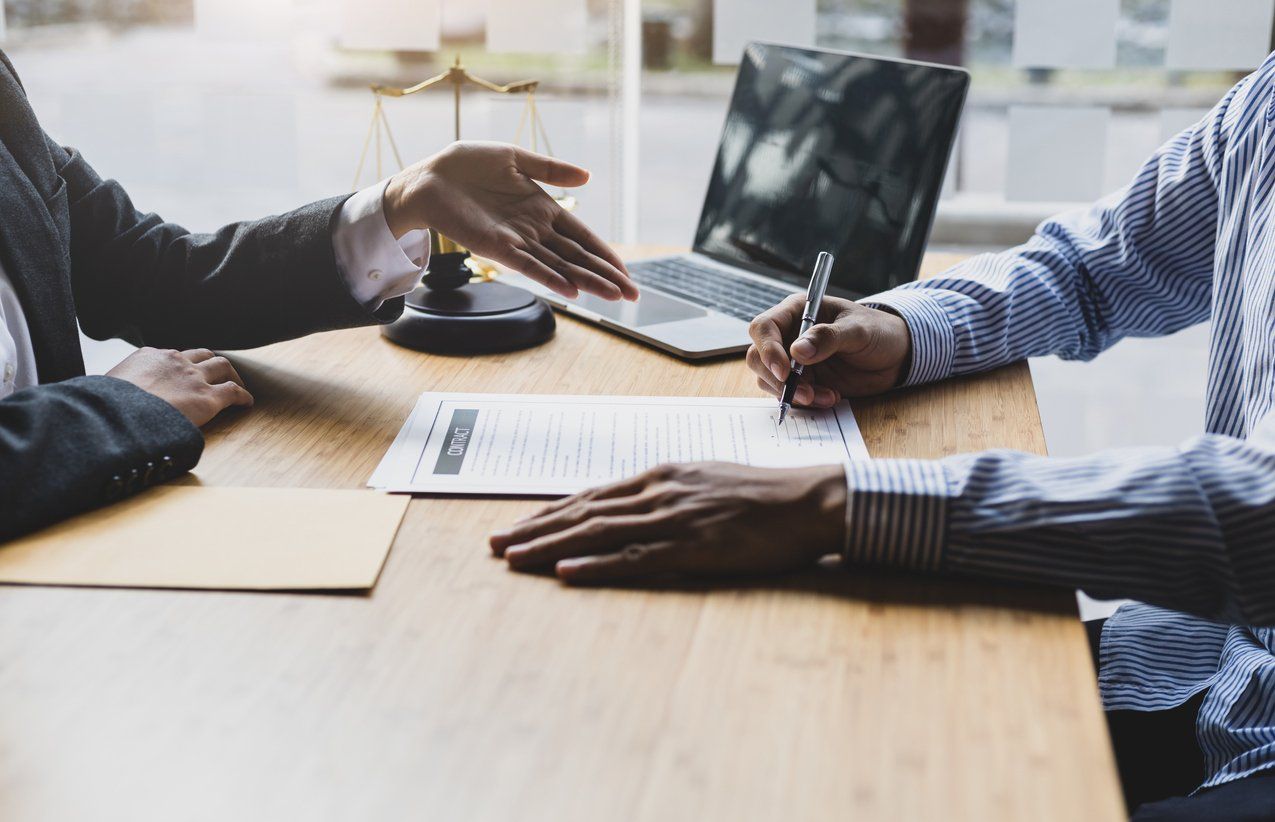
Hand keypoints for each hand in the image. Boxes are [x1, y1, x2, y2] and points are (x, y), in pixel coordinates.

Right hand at [106, 347, 252, 426]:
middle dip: (210, 363)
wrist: (118, 413)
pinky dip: (243, 396)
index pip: (170, 356)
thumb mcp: (107, 387)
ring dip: (232, 375)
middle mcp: (175, 361)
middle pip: (202, 354)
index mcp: (149, 356)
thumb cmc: (106, 405)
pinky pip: (234, 392)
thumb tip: (107, 400)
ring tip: (237, 385)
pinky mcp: (208, 397)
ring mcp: (194, 378)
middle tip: (216, 375)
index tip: (181, 375)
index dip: (179, 365)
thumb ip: (118, 388)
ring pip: (222, 366)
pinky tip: (247, 403)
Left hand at [384, 141, 638, 301]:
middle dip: (606, 276)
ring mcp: (518, 242)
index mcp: (543, 209)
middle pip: (578, 258)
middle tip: (633, 296)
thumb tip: (587, 176)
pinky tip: (571, 291)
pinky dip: (551, 278)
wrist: (428, 178)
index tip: (627, 273)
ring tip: (613, 296)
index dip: (605, 254)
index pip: (583, 237)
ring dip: (587, 281)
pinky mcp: (497, 248)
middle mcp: (535, 230)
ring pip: (560, 266)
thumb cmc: (466, 166)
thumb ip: (551, 170)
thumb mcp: (515, 159)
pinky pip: (530, 267)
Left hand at [489, 462, 846, 584]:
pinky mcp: (692, 546)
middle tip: (495, 544)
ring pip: (598, 533)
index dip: (550, 511)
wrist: (807, 499)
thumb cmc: (763, 493)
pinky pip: (635, 557)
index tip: (518, 524)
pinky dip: (597, 565)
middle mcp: (659, 491)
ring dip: (550, 546)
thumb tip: (635, 504)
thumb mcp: (706, 479)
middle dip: (534, 528)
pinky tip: (567, 573)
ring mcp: (673, 518)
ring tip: (513, 558)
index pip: (592, 494)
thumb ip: (668, 491)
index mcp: (661, 475)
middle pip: (583, 511)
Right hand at [746, 294, 911, 407]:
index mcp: (797, 312)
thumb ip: (828, 337)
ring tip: (826, 396)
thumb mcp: (858, 330)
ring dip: (794, 394)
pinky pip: (788, 395)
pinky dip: (805, 402)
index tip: (785, 371)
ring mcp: (793, 361)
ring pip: (769, 380)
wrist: (895, 356)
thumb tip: (798, 351)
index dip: (768, 349)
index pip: (764, 327)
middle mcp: (789, 336)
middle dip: (777, 379)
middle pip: (758, 357)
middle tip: (805, 393)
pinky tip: (831, 397)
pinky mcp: (802, 382)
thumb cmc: (878, 331)